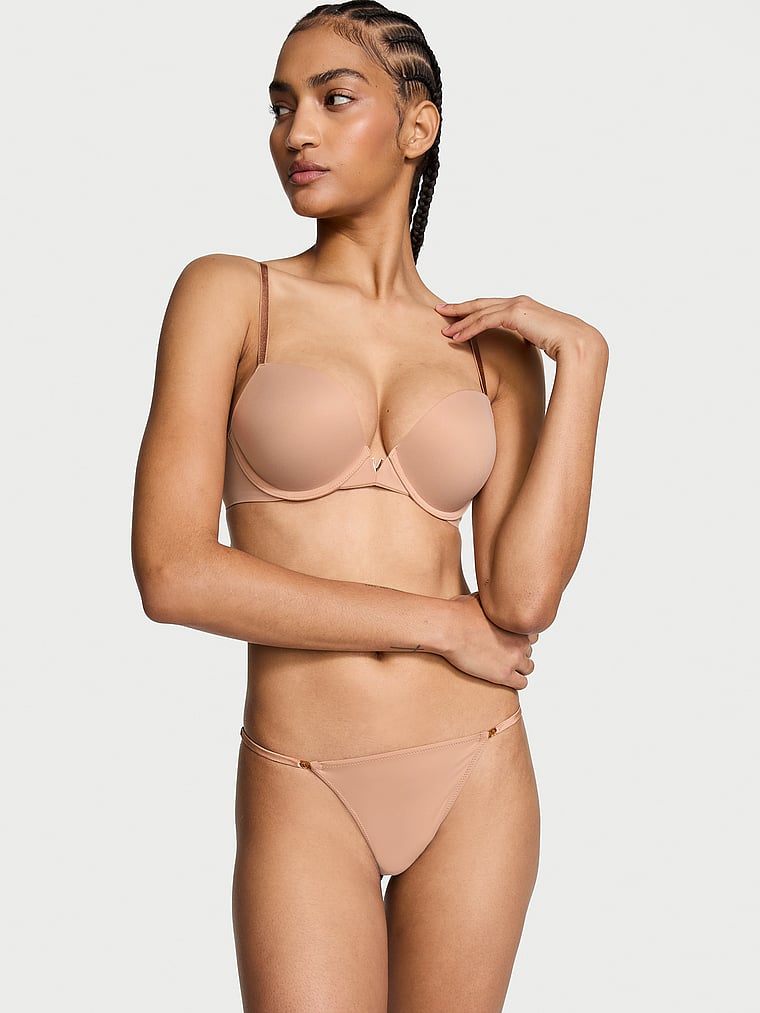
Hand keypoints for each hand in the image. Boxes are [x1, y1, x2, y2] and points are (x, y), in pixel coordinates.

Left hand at [435, 295, 604, 361]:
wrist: (578, 343)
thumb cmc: (565, 347)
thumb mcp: (541, 340)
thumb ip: (529, 339)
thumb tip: (524, 348)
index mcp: (525, 307)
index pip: (494, 306)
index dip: (474, 309)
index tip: (458, 314)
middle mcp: (519, 302)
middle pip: (482, 303)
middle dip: (460, 308)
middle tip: (441, 311)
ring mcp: (517, 306)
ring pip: (480, 312)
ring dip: (460, 322)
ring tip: (445, 331)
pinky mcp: (515, 314)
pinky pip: (485, 321)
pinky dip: (469, 329)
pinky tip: (457, 337)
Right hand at [444, 592, 537, 688]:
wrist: (448, 629)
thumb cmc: (458, 612)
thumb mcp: (480, 599)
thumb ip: (492, 602)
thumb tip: (489, 595)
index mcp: (517, 623)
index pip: (532, 634)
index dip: (519, 637)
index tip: (507, 639)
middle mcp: (520, 641)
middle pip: (529, 650)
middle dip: (516, 651)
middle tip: (501, 652)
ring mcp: (513, 659)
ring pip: (528, 668)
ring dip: (518, 668)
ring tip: (502, 666)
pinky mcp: (503, 675)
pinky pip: (521, 683)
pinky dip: (515, 681)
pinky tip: (502, 677)